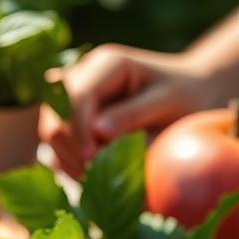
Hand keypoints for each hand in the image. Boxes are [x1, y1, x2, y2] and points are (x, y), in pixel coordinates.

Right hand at [39, 45, 218, 177]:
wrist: (188, 96)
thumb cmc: (185, 96)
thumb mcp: (169, 102)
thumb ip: (133, 113)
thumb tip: (98, 131)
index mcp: (107, 64)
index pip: (77, 94)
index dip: (79, 128)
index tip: (93, 158)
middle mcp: (82, 75)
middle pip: (54, 113)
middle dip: (71, 146)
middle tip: (97, 171)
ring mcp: (72, 97)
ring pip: (50, 131)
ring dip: (69, 158)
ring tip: (99, 174)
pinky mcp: (69, 118)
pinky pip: (57, 145)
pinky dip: (70, 162)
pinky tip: (94, 172)